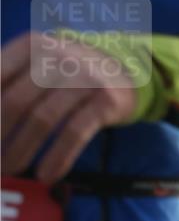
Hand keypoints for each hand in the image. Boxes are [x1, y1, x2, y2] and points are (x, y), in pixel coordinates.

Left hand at [2, 32, 136, 183]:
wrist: (125, 70)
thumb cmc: (71, 71)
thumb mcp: (39, 61)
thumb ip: (9, 78)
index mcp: (32, 45)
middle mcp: (58, 58)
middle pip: (16, 102)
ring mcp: (84, 79)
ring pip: (43, 120)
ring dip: (22, 150)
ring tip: (10, 169)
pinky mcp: (106, 101)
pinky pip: (75, 133)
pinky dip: (58, 158)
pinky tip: (46, 175)